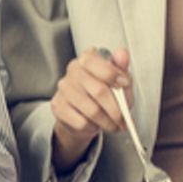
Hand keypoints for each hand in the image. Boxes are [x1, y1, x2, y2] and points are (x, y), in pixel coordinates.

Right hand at [49, 46, 131, 172]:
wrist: (85, 114)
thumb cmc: (104, 94)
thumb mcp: (119, 81)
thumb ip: (122, 68)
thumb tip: (122, 54)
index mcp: (88, 59)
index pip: (99, 64)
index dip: (114, 76)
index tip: (124, 85)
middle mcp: (73, 70)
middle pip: (99, 91)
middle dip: (115, 109)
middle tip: (122, 118)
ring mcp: (64, 88)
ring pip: (91, 110)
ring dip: (106, 122)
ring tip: (112, 124)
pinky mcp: (58, 105)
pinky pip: (81, 122)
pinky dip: (92, 127)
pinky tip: (94, 124)